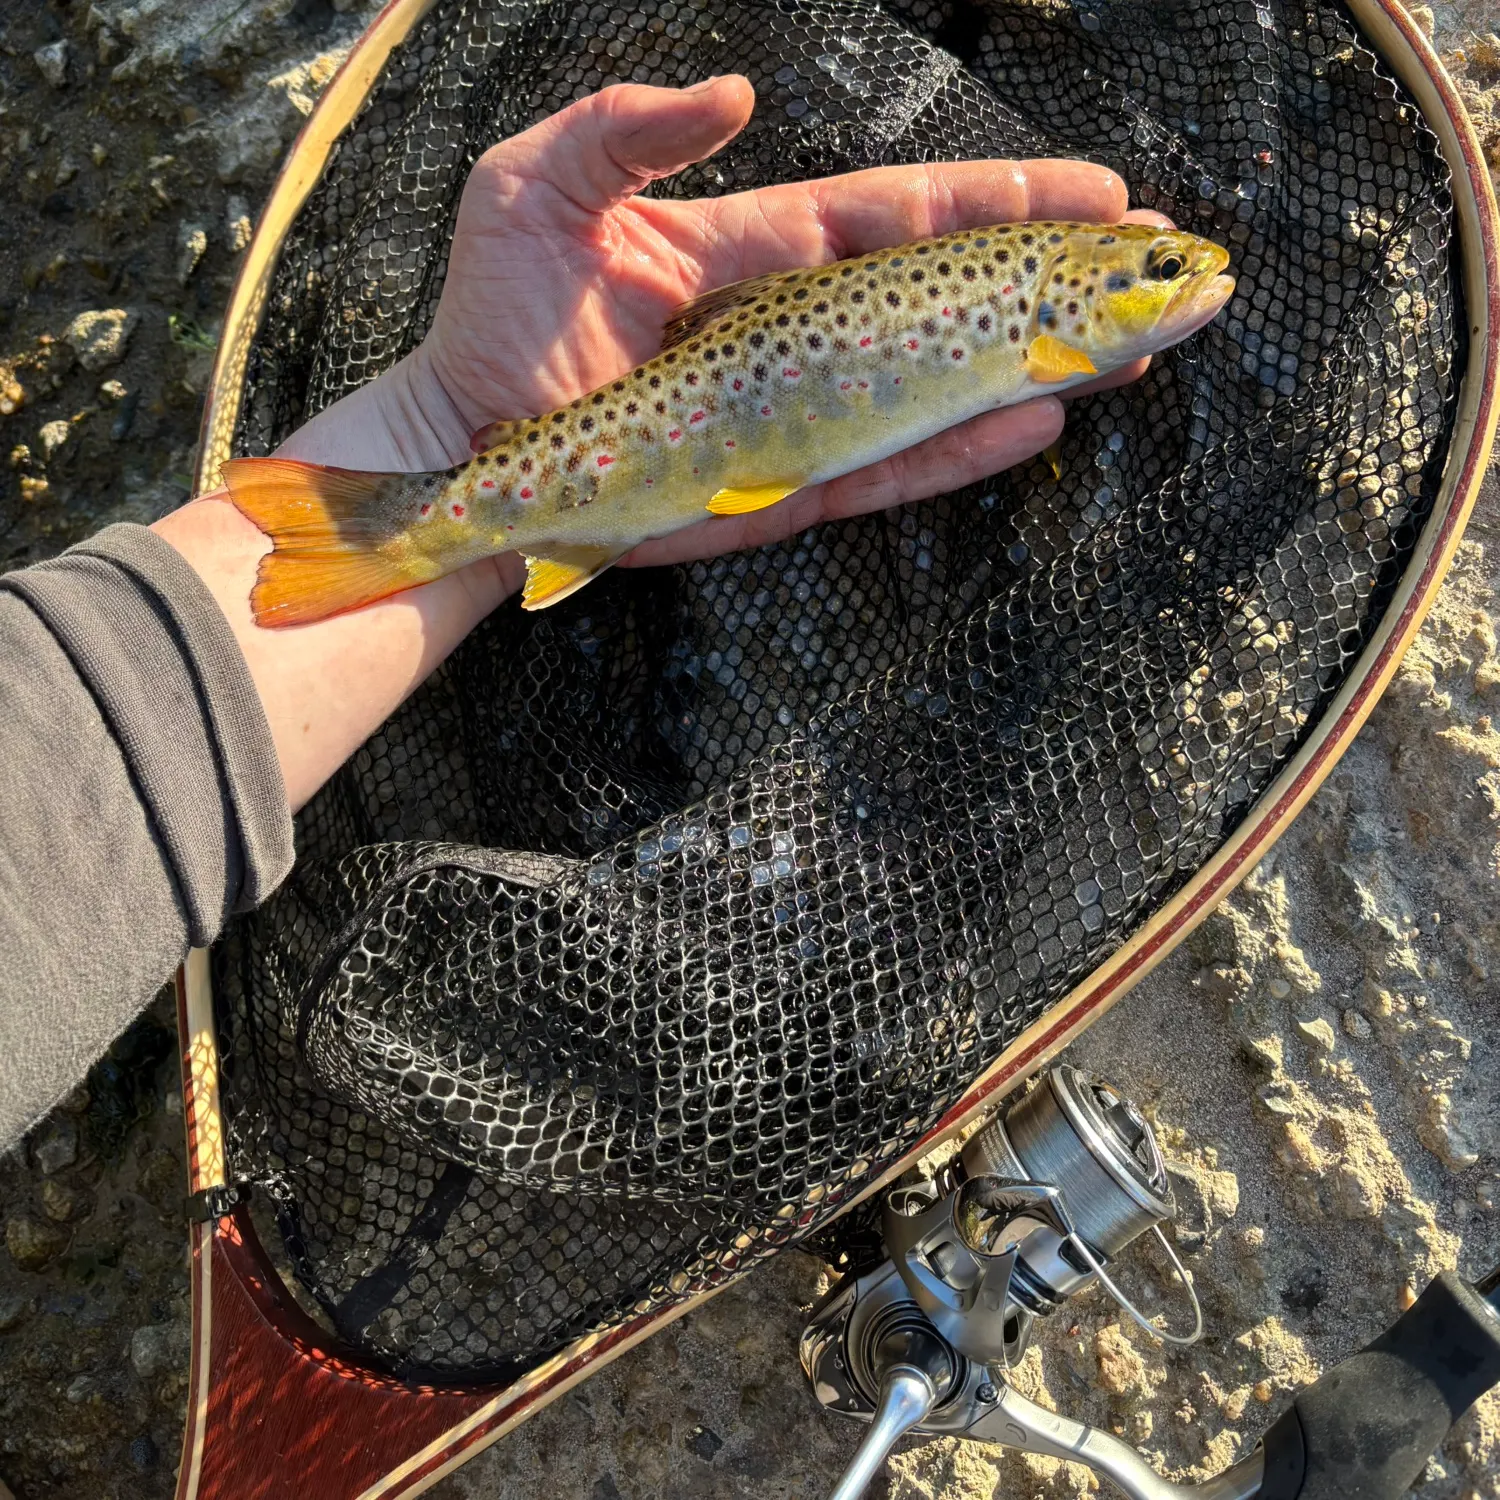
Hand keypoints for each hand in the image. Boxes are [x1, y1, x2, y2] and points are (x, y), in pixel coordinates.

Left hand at [159, 78, 1158, 811]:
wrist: (465, 444)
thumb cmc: (493, 313)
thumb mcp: (540, 184)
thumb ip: (631, 129)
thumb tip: (735, 93)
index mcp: (756, 253)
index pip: (897, 217)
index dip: (993, 202)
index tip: (1091, 193)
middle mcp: (796, 331)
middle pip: (944, 298)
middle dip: (1047, 280)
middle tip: (1154, 267)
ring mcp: (799, 412)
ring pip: (936, 384)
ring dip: (1033, 364)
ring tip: (1132, 347)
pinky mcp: (784, 485)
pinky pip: (887, 466)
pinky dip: (959, 450)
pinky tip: (1038, 420)